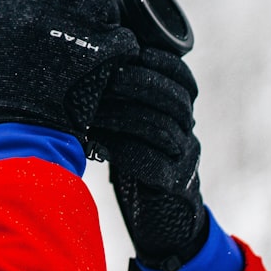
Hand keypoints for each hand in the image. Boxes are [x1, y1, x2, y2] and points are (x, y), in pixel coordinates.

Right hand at [0, 0, 138, 142]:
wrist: (21, 128)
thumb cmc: (3, 95)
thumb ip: (13, 17)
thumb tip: (29, 2)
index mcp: (15, 1)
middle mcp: (45, 4)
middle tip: (84, 9)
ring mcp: (75, 23)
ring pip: (102, 0)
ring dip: (103, 15)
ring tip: (98, 36)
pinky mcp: (101, 47)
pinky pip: (123, 36)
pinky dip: (121, 47)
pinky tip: (111, 60)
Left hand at [91, 48, 206, 270]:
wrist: (161, 220)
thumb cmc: (138, 162)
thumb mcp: (132, 126)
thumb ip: (122, 98)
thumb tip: (82, 61)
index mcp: (180, 111)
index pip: (182, 77)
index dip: (162, 61)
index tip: (135, 50)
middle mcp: (187, 131)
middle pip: (175, 99)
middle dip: (141, 83)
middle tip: (110, 76)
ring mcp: (185, 159)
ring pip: (163, 128)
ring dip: (126, 116)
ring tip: (94, 111)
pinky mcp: (176, 186)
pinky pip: (156, 165)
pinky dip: (125, 152)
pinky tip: (98, 145)